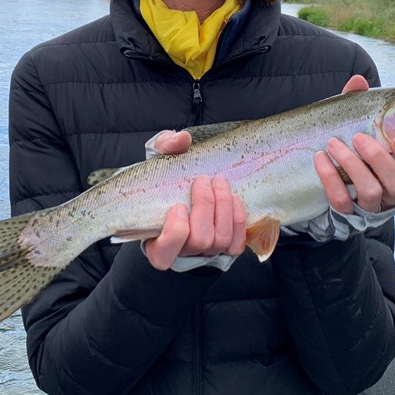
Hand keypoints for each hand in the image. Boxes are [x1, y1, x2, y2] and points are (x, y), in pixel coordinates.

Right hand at [144, 131, 246, 270]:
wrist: (187, 187)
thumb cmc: (167, 179)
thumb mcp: (160, 160)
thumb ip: (165, 147)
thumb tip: (182, 139)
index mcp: (156, 242)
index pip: (164, 254)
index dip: (174, 233)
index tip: (178, 206)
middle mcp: (182, 253)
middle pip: (199, 241)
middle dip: (205, 207)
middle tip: (204, 181)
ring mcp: (206, 253)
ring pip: (220, 241)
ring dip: (223, 207)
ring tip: (220, 182)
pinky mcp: (226, 249)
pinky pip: (237, 243)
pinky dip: (238, 220)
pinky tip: (233, 198)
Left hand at [314, 76, 394, 213]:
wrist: (329, 183)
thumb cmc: (356, 149)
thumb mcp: (362, 127)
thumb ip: (363, 105)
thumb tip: (358, 80)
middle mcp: (392, 195)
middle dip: (379, 158)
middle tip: (359, 138)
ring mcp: (369, 206)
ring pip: (371, 192)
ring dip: (352, 165)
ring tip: (334, 144)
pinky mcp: (346, 213)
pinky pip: (341, 201)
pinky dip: (330, 178)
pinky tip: (320, 159)